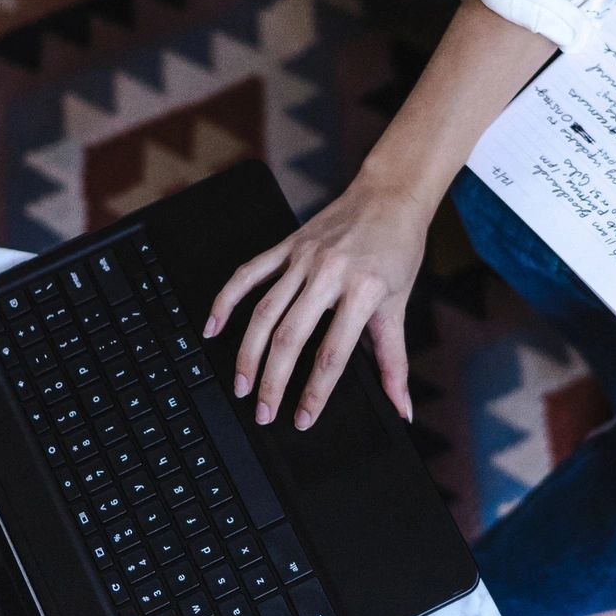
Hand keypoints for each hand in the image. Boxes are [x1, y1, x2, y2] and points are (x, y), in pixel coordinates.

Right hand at [203, 176, 428, 427]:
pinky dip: (226, 300)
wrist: (390, 195)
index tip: (302, 419)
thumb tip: (402, 409)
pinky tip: (212, 327)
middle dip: (273, 381)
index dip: (315, 392)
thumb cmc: (398, 251)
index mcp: (363, 291)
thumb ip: (395, 362)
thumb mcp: (399, 306)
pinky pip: (249, 274)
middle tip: (262, 412)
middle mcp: (329, 273)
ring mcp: (303, 258)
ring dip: (248, 353)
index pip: (332, 354)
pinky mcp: (287, 245)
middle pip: (290, 337)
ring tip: (241, 385)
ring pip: (265, 312)